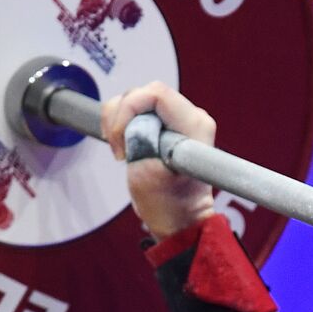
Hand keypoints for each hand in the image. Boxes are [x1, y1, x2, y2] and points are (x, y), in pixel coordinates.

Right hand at [100, 82, 216, 238]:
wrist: (179, 218)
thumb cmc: (170, 205)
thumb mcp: (147, 177)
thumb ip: (140, 143)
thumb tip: (132, 124)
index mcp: (195, 126)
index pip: (156, 94)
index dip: (129, 110)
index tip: (121, 141)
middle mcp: (192, 116)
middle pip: (143, 93)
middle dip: (121, 117)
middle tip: (119, 150)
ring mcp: (180, 119)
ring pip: (136, 98)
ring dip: (118, 121)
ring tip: (121, 151)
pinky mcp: (167, 123)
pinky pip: (136, 109)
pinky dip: (120, 123)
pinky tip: (122, 145)